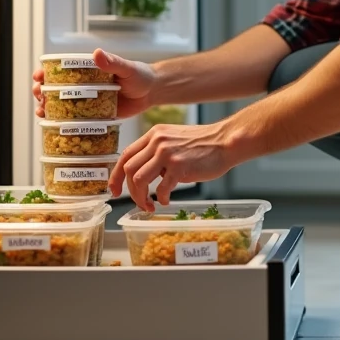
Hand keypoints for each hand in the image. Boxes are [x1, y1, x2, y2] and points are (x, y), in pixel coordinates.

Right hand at [33, 48, 157, 118]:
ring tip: (42, 112)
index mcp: (87, 71)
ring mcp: (86, 102)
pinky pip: (74, 121)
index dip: (45, 73)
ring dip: (47, 108)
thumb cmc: (139, 75)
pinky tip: (54, 128)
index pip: (60, 70)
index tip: (39, 76)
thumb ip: (112, 62)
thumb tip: (97, 53)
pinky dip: (62, 124)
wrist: (152, 93)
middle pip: (54, 88)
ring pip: (60, 105)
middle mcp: (83, 86)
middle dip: (41, 92)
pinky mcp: (93, 117)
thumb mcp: (126, 67)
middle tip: (39, 96)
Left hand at [110, 122, 242, 210]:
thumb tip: (145, 174)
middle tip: (138, 202)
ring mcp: (167, 153)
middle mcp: (157, 141)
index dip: (116, 175)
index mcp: (153, 134)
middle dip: (130, 191)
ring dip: (141, 197)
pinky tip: (166, 200)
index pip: (125, 155)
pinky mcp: (180, 166)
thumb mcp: (173, 139)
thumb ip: (156, 152)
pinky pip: (161, 188)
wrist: (225, 141)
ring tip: (149, 205)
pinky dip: (161, 198)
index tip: (114, 190)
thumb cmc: (203, 144)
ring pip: (139, 179)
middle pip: (129, 169)